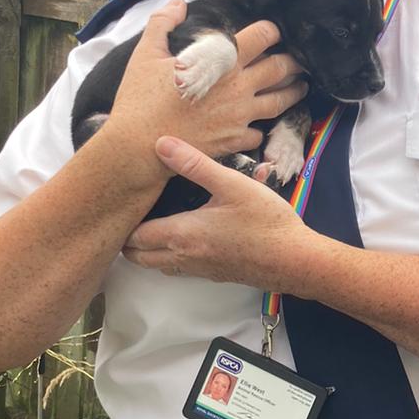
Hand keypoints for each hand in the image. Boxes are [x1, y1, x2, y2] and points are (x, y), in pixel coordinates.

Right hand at [100, 1, 307, 182]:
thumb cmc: (141, 99)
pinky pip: (259, 134)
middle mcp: (239, 87)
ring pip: (280, 101)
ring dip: (292, 92)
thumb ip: (163, 22)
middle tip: (298, 59)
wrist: (139, 146)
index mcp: (223, 61)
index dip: (272, 31)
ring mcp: (240, 116)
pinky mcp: (235, 140)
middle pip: (281, 68)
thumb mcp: (147, 53)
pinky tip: (260, 125)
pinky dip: (261, 128)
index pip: (263, 36)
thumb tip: (179, 3)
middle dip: (293, 61)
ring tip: (299, 87)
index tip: (274, 32)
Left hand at [122, 136, 319, 287]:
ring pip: (158, 266)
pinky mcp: (214, 274)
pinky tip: (184, 237)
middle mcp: (184, 257)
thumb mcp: (232, 184)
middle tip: (132, 215)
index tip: (125, 202)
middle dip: (129, 240)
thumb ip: (194, 164)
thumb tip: (161, 144)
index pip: (134, 236)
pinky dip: (169, 257)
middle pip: (138, 257)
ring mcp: (199, 270)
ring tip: (151, 225)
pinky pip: (179, 269)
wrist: (294, 260)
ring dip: (148, 251)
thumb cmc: (265, 222)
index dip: (124, 221)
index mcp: (181, 235)